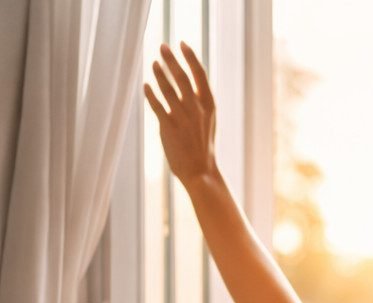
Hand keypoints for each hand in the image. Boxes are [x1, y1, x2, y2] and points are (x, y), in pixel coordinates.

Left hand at [143, 41, 216, 186]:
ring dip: (159, 73)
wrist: (200, 171)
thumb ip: (199, 101)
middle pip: (182, 77)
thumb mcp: (208, 121)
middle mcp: (196, 109)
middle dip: (171, 59)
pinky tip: (146, 85)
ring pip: (167, 89)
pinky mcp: (168, 127)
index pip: (200, 75)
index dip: (190, 57)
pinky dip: (150, 93)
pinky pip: (156, 105)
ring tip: (153, 63)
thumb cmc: (203, 145)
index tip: (182, 43)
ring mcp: (182, 118)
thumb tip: (187, 79)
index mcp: (209, 106)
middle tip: (163, 46)